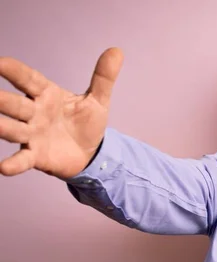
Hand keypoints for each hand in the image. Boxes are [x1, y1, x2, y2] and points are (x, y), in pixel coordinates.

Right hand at [0, 48, 123, 178]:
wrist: (91, 153)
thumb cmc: (86, 123)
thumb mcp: (98, 100)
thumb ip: (104, 77)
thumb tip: (117, 51)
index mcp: (46, 95)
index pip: (28, 80)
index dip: (14, 71)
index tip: (0, 63)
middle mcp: (34, 113)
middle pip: (14, 104)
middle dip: (1, 99)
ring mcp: (32, 135)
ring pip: (12, 129)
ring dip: (1, 126)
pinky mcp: (36, 156)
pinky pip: (22, 160)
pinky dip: (13, 164)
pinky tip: (3, 168)